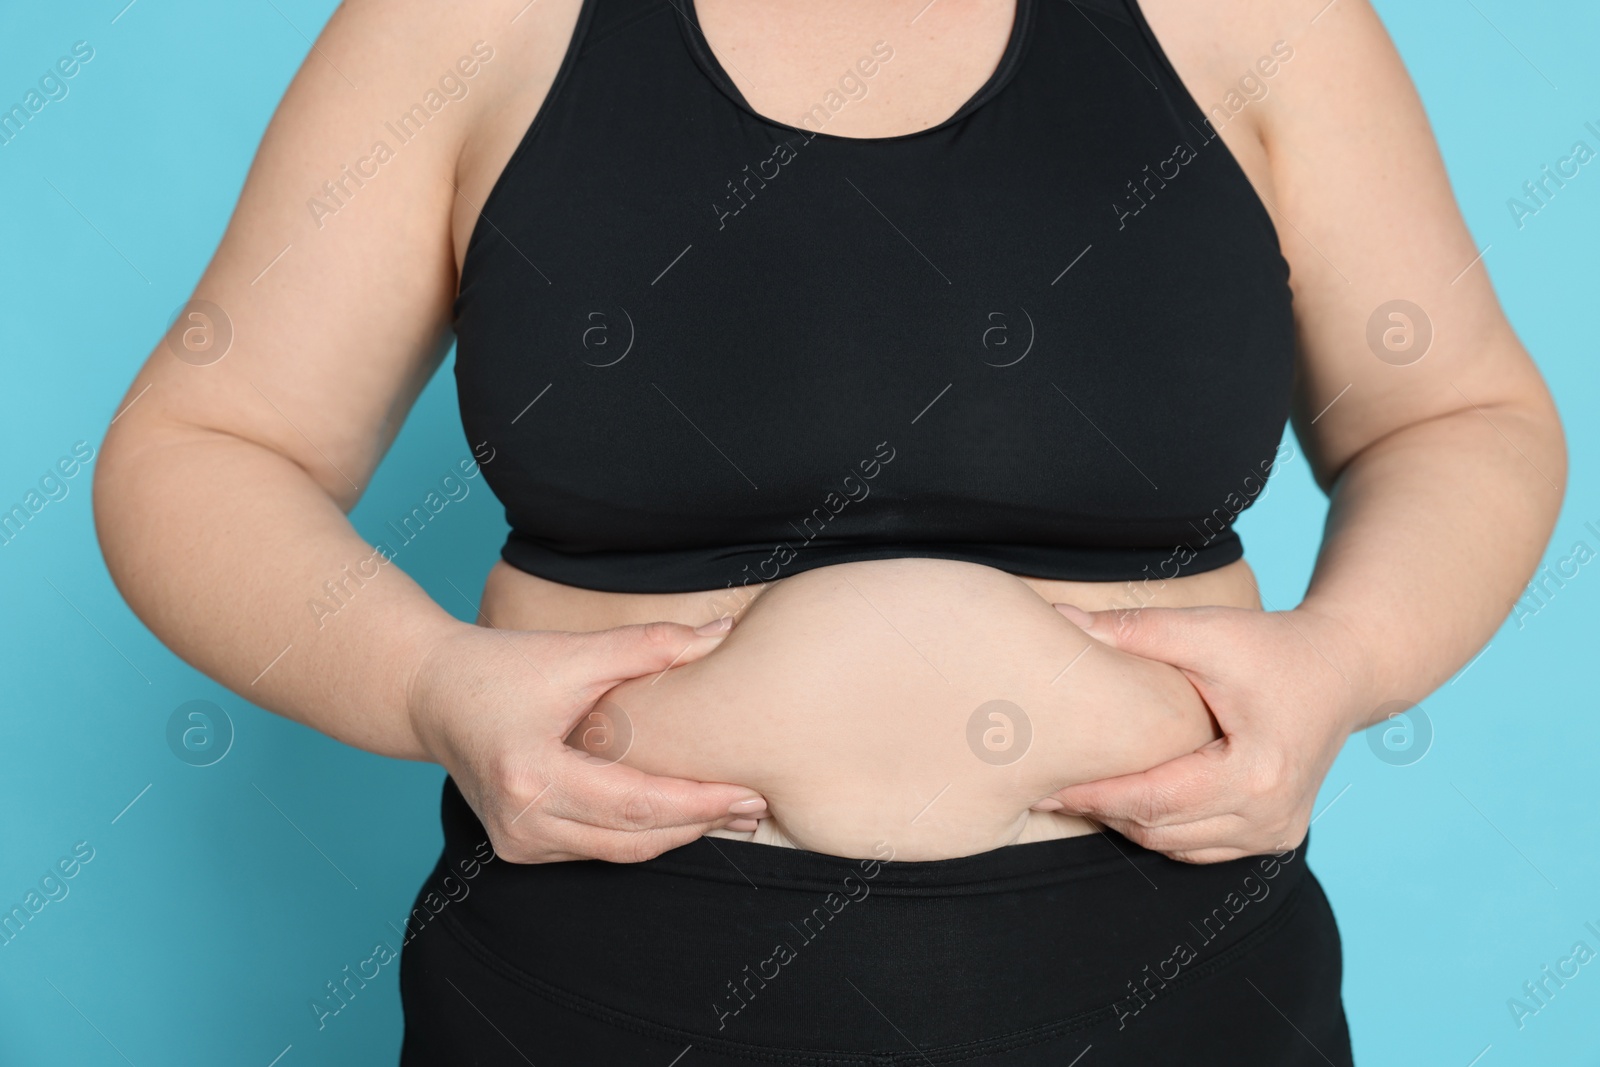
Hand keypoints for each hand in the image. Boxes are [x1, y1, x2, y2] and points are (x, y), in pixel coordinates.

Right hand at [405, 615, 767, 863]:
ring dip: (674, 836)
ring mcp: (516, 841)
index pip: (635, 804)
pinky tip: (678, 817)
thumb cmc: (501, 666)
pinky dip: (637, 836)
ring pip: (616, 854)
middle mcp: (521, 820)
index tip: (748, 793)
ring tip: (729, 815)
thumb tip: (722, 634)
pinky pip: (593, 850)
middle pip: (632, 840)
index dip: (697, 804)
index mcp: (532, 774)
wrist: (430, 694)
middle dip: (699, 825)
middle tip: (755, 807)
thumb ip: (650, 645)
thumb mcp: (574, 652)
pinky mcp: (518, 847)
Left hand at [1033, 604, 1373, 863]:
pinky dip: (1162, 830)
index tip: (1044, 787)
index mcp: (1256, 774)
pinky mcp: (1276, 835)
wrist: (1344, 670)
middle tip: (1046, 794)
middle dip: (1102, 812)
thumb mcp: (1206, 631)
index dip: (1095, 796)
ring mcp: (1277, 832)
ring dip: (1128, 824)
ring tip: (1079, 795)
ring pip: (1177, 846)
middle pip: (1161, 830)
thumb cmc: (1272, 646)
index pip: (1154, 800)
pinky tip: (1127, 801)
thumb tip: (1061, 618)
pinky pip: (1201, 847)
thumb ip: (1134, 630)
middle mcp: (1270, 816)